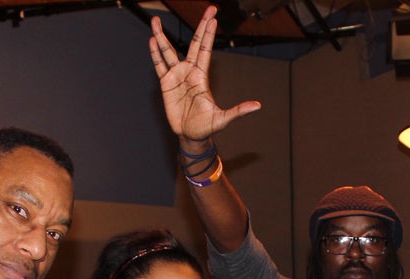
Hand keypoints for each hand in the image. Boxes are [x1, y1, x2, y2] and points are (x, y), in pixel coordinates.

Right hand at [149, 6, 260, 142]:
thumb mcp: (223, 119)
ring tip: (155, 20)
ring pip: (168, 51)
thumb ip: (238, 111)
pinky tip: (151, 41)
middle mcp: (189, 72)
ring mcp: (177, 76)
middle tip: (208, 8)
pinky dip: (154, 53)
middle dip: (200, 26)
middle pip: (194, 44)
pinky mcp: (166, 84)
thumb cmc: (207, 127)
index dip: (208, 34)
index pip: (206, 50)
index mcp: (201, 76)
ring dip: (161, 36)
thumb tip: (257, 106)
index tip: (213, 18)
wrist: (190, 135)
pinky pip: (159, 65)